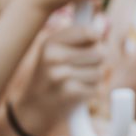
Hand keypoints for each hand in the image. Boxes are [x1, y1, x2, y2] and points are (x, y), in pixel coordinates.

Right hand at [12, 17, 103, 133]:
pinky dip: (90, 93)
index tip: (94, 43)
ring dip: (93, 80)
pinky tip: (75, 94)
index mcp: (50, 42)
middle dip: (96, 62)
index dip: (97, 39)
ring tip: (76, 82)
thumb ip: (78, 39)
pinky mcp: (69, 93)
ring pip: (99, 72)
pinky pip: (96, 89)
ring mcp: (60, 75)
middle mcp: (54, 56)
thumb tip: (103, 26)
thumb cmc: (51, 77)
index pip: (89, 32)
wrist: (33, 109)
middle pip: (100, 53)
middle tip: (81, 69)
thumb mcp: (54, 52)